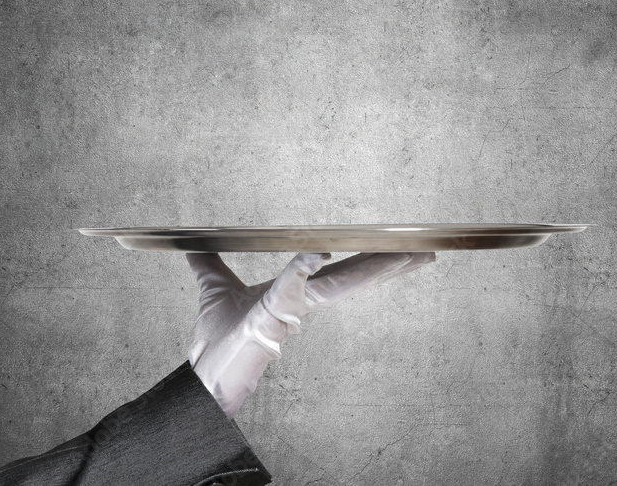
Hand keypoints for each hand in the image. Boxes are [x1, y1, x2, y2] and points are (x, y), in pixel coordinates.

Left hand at [186, 251, 435, 417]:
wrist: (204, 373)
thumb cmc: (216, 339)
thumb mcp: (214, 287)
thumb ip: (209, 263)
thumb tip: (194, 243)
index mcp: (295, 292)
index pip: (340, 270)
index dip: (367, 258)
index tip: (392, 247)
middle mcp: (302, 300)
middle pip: (354, 276)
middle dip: (389, 264)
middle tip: (422, 252)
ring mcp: (293, 307)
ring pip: (341, 282)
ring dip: (374, 268)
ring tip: (408, 255)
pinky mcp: (275, 312)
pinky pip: (292, 282)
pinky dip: (304, 265)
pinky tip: (319, 252)